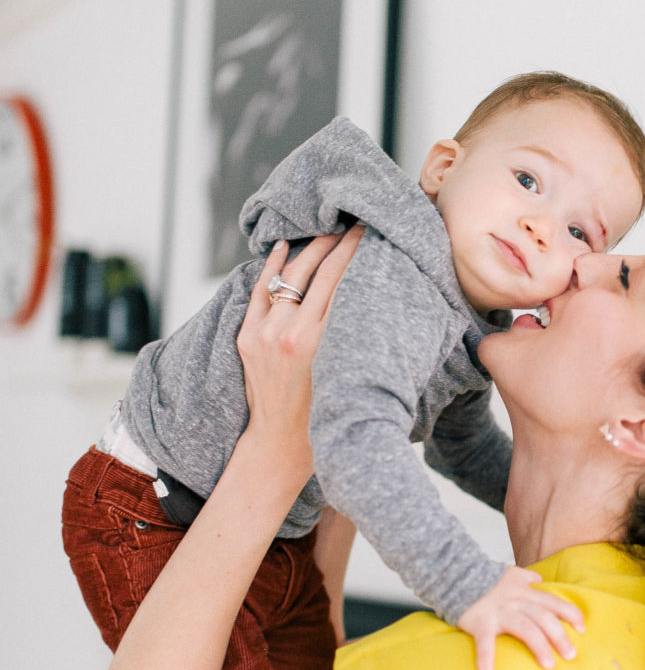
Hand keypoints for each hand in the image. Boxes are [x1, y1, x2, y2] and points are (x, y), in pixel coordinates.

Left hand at [236, 230, 361, 489]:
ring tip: (327, 232)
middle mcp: (291, 334)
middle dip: (338, 244)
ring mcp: (264, 334)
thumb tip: (372, 294)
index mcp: (322, 343)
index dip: (356, 252)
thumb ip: (353, 334)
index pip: (342, 282)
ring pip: (290, 276)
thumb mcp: (348, 372)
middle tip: (355, 225)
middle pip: (319, 272)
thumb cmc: (325, 414)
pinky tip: (284, 247)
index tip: (370, 233)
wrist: (280, 444)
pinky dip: (272, 267)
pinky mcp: (247, 337)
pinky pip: (259, 291)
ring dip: (310, 250)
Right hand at [457, 565, 585, 669]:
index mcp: (526, 593)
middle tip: (571, 656)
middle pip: (545, 618)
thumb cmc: (488, 580)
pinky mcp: (480, 622)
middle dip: (560, 637)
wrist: (458, 573)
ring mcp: (499, 612)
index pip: (554, 602)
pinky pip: (484, 640)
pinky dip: (486, 656)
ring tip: (549, 666)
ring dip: (539, 647)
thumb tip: (540, 579)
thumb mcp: (512, 574)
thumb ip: (528, 578)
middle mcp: (517, 602)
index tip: (582, 629)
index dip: (571, 614)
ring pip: (525, 628)